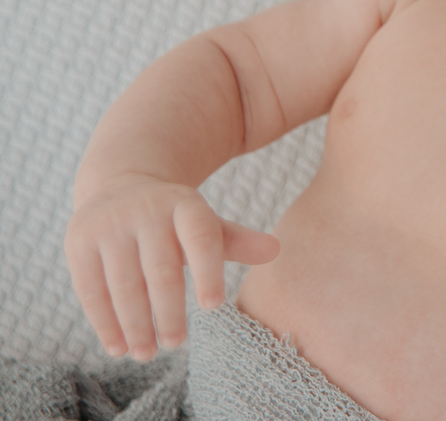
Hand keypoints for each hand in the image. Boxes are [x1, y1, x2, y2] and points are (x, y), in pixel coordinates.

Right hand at [64, 175, 278, 360]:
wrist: (121, 184)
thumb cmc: (174, 218)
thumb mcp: (204, 222)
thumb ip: (235, 240)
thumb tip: (275, 249)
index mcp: (185, 203)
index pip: (201, 238)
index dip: (208, 271)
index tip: (214, 307)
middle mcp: (146, 209)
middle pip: (161, 269)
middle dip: (169, 311)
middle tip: (177, 343)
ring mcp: (109, 224)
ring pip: (124, 284)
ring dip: (136, 324)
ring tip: (148, 352)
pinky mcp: (79, 241)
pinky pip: (91, 289)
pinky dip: (105, 322)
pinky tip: (118, 346)